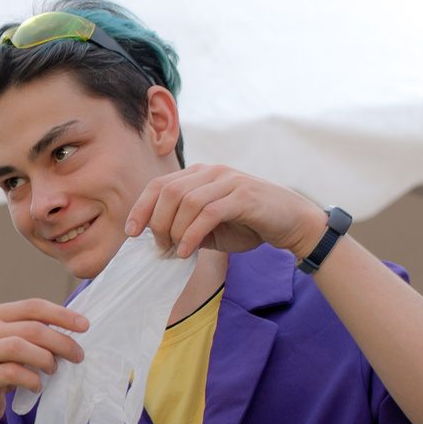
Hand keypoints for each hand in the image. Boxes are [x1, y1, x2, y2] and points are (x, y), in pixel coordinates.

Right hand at [0, 300, 85, 423]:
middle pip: (31, 329)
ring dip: (45, 359)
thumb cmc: (3, 368)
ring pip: (19, 347)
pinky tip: (38, 386)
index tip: (85, 325)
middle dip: (61, 342)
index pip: (33, 307)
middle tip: (78, 355)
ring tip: (53, 369)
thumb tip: (77, 329)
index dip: (61, 314)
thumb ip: (36, 333)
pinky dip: (33, 380)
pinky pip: (13, 373)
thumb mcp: (16, 344)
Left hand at [124, 165, 326, 260]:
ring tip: (175, 249)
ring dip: (174, 229)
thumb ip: (185, 227)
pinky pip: (209, 213)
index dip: (141, 207)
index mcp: (201, 174)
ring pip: (187, 201)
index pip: (160, 184)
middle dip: (157, 221)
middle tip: (160, 245)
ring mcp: (229, 181)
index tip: (131, 231)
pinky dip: (192, 234)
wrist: (292, 222)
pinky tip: (187, 251)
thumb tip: (156, 241)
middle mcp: (213, 172)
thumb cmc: (249, 225)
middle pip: (169, 192)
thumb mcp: (210, 227)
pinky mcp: (245, 196)